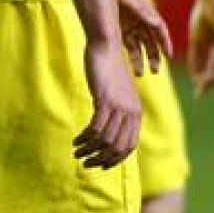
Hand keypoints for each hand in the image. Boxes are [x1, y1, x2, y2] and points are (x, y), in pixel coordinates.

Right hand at [74, 39, 141, 168]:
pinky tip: (76, 139)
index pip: (129, 146)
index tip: (100, 165)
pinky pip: (96, 127)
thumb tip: (107, 128)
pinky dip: (86, 137)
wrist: (106, 47)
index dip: (115, 160)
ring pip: (106, 139)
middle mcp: (131, 113)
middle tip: (85, 162)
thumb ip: (117, 110)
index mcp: (136, 113)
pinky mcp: (105, 100)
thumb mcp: (117, 93)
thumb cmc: (108, 69)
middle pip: (118, 147)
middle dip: (101, 159)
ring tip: (77, 151)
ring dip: (90, 149)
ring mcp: (119, 107)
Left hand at [114, 0, 171, 75]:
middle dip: (154, 56)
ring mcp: (129, 27)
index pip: (160, 29)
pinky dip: (129, 56)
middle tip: (155, 70)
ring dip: (141, 60)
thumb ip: (140, 9)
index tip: (169, 56)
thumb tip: (155, 21)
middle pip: (151, 42)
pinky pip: (126, 46)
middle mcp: (140, 21)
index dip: (165, 42)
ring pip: (139, 47)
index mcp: (146, 12)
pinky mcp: (118, 31)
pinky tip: (128, 66)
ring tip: (140, 74)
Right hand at [188, 0, 213, 96]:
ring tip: (202, 87)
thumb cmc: (204, 17)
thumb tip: (195, 77)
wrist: (211, 2)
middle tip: (200, 94)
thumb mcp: (198, 42)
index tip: (197, 93)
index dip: (206, 81)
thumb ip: (198, 59)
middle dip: (211, 84)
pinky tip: (207, 79)